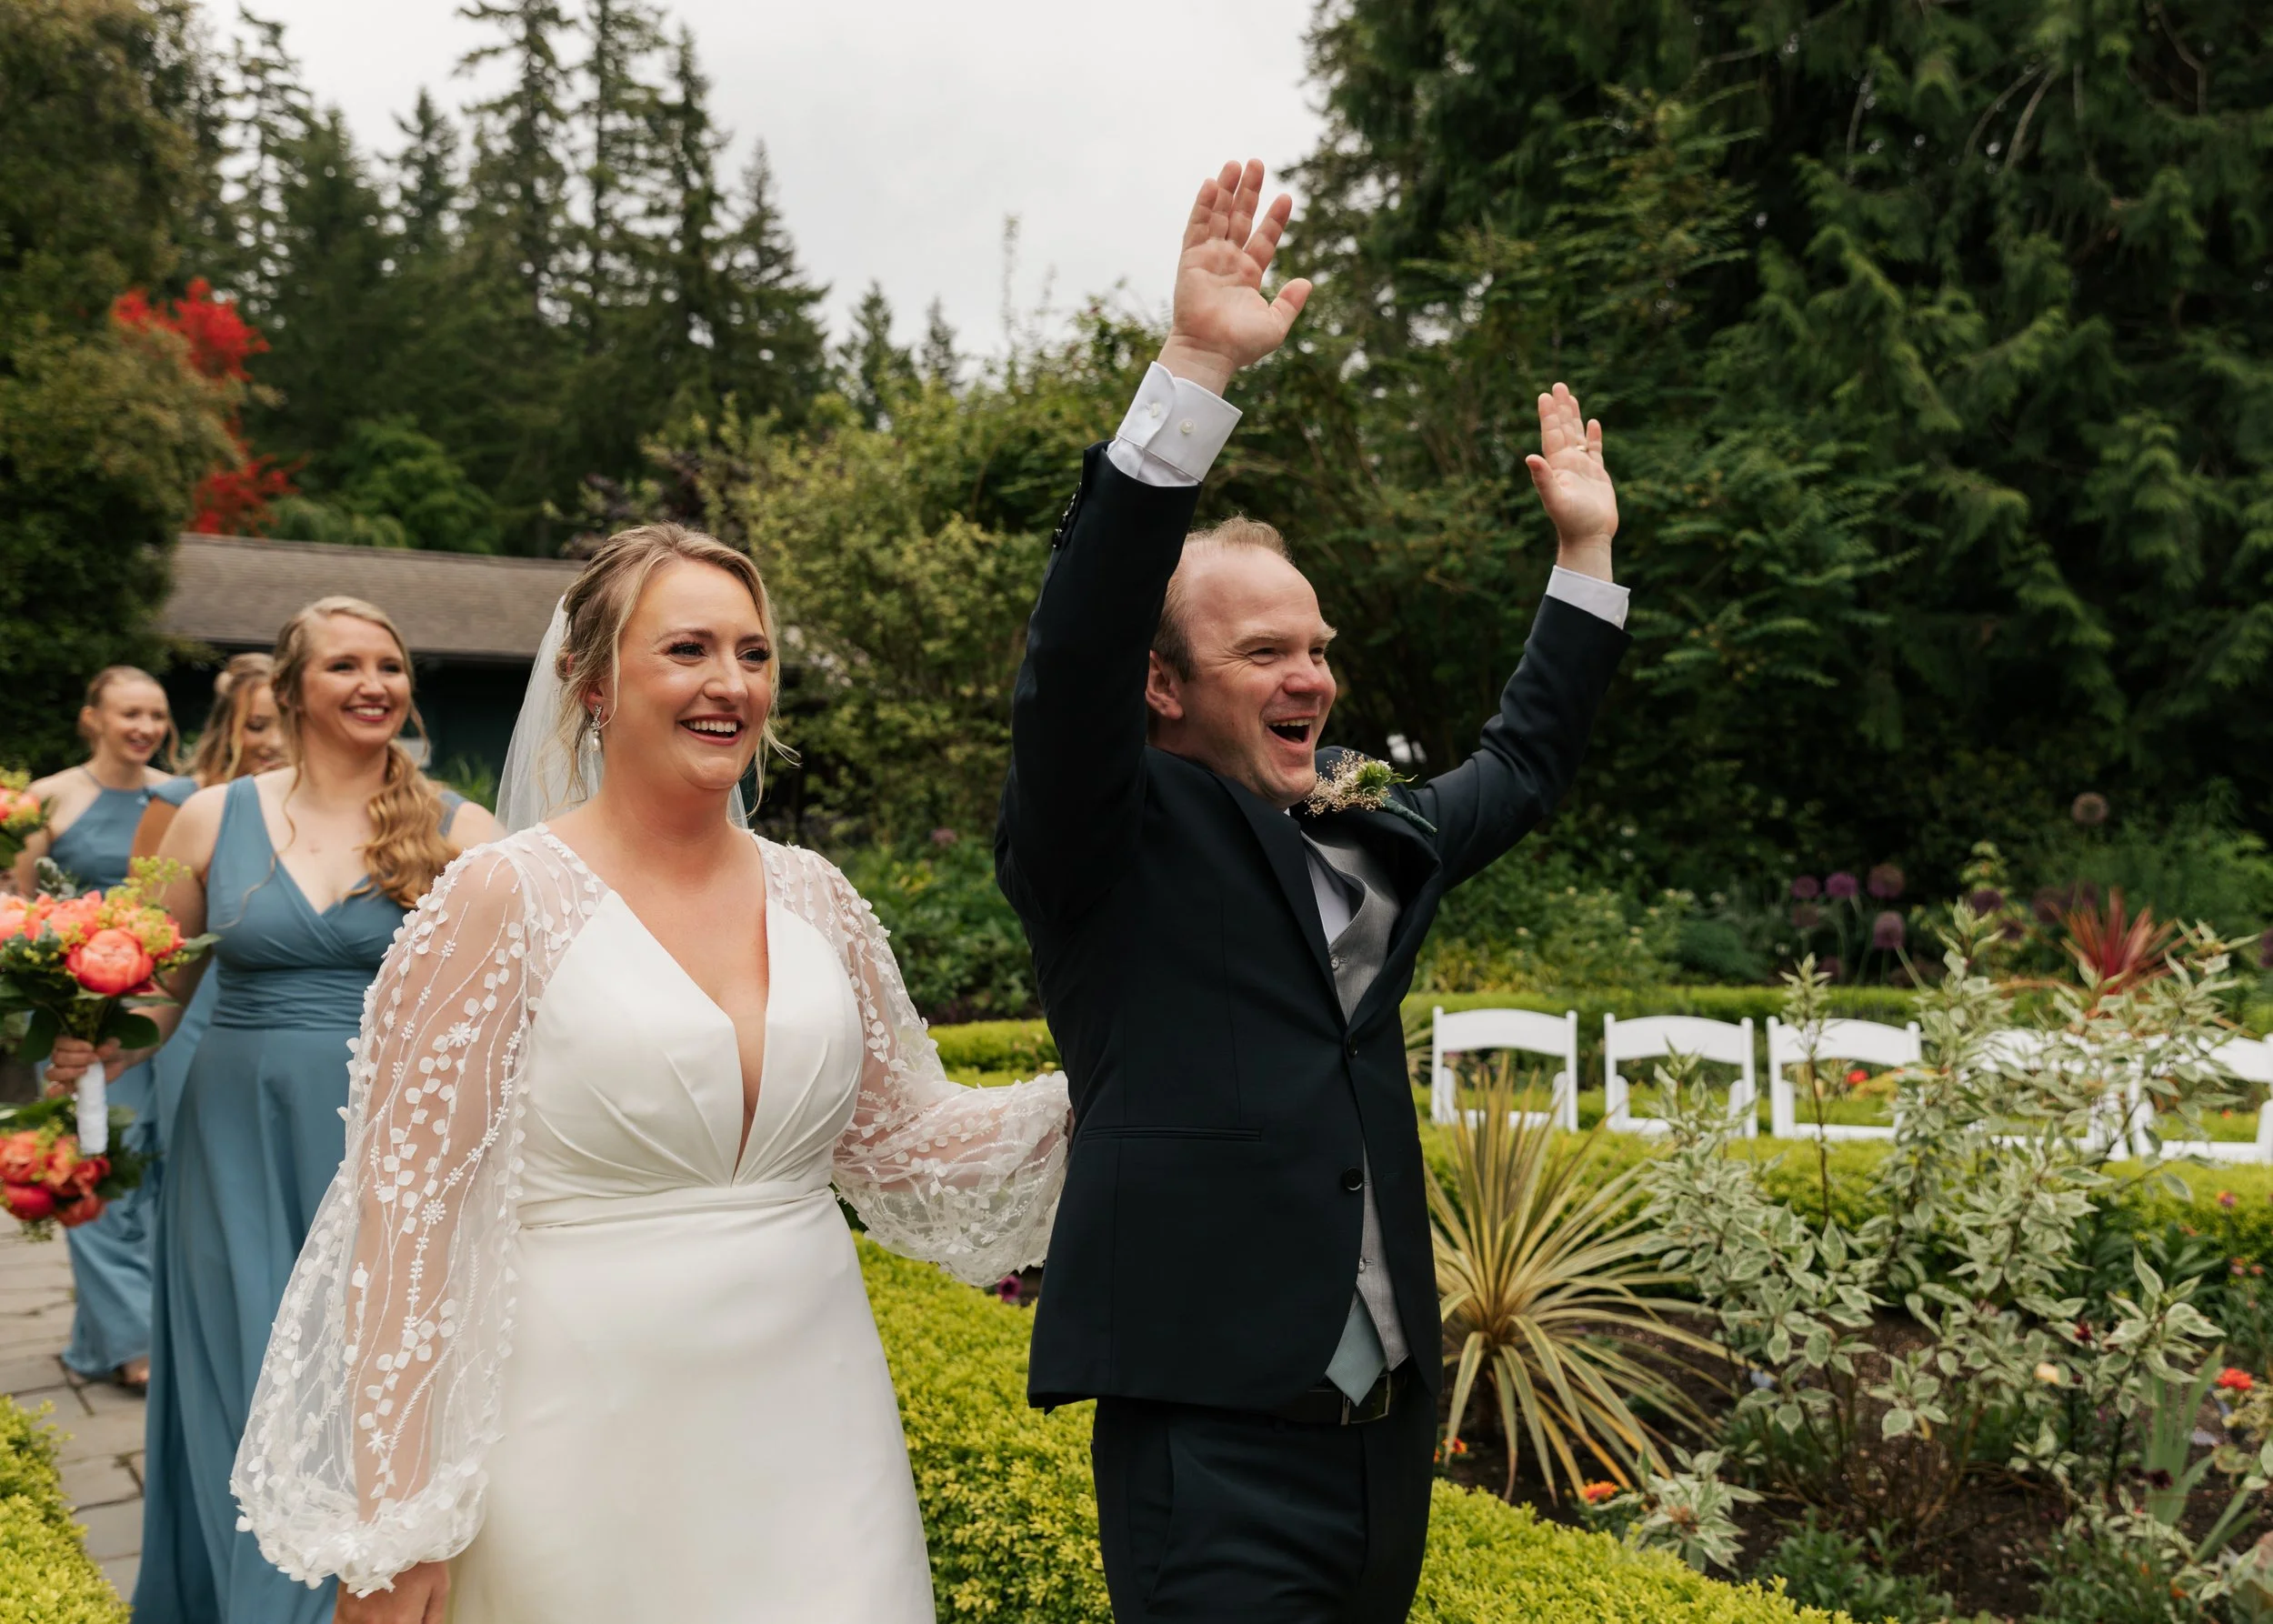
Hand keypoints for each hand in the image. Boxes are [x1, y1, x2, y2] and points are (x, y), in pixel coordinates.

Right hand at [44, 1037, 120, 1091]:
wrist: (117, 1064)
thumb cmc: (110, 1051)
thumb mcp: (114, 1046)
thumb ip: (110, 1046)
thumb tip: (105, 1050)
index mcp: (68, 1044)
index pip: (60, 1042)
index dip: (74, 1045)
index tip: (91, 1048)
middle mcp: (61, 1057)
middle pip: (57, 1057)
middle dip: (77, 1059)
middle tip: (94, 1059)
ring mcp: (61, 1073)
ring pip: (51, 1073)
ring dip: (68, 1072)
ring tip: (85, 1071)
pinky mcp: (66, 1087)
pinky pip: (52, 1090)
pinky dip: (56, 1090)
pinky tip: (66, 1088)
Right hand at [336, 1561, 447, 1623]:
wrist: (393, 1529)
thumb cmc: (420, 1556)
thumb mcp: (440, 1585)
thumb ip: (433, 1617)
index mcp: (403, 1622)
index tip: (408, 1618)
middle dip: (392, 1622)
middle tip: (394, 1610)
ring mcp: (356, 1618)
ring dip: (372, 1622)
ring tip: (380, 1608)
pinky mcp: (341, 1608)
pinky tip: (363, 1614)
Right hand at [1155, 159, 1311, 395]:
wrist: (1211, 352)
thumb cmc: (1241, 345)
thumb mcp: (1275, 325)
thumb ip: (1290, 302)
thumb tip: (1307, 282)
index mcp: (1249, 274)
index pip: (1264, 238)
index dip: (1275, 218)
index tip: (1286, 196)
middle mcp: (1229, 262)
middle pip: (1240, 218)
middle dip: (1248, 192)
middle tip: (1257, 163)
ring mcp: (1209, 258)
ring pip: (1219, 216)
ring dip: (1226, 190)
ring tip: (1236, 163)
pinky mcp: (1190, 259)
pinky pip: (1196, 226)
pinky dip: (1203, 205)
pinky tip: (1211, 183)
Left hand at [1524, 383, 1618, 580]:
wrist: (1590, 539)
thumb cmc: (1572, 522)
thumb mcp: (1555, 499)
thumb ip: (1543, 478)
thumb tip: (1530, 457)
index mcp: (1557, 466)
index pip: (1552, 435)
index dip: (1548, 416)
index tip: (1544, 395)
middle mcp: (1568, 464)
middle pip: (1563, 429)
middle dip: (1561, 408)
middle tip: (1558, 386)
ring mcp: (1582, 468)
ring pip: (1577, 436)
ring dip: (1574, 417)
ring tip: (1571, 397)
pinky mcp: (1598, 475)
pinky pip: (1595, 450)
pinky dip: (1594, 436)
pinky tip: (1593, 423)